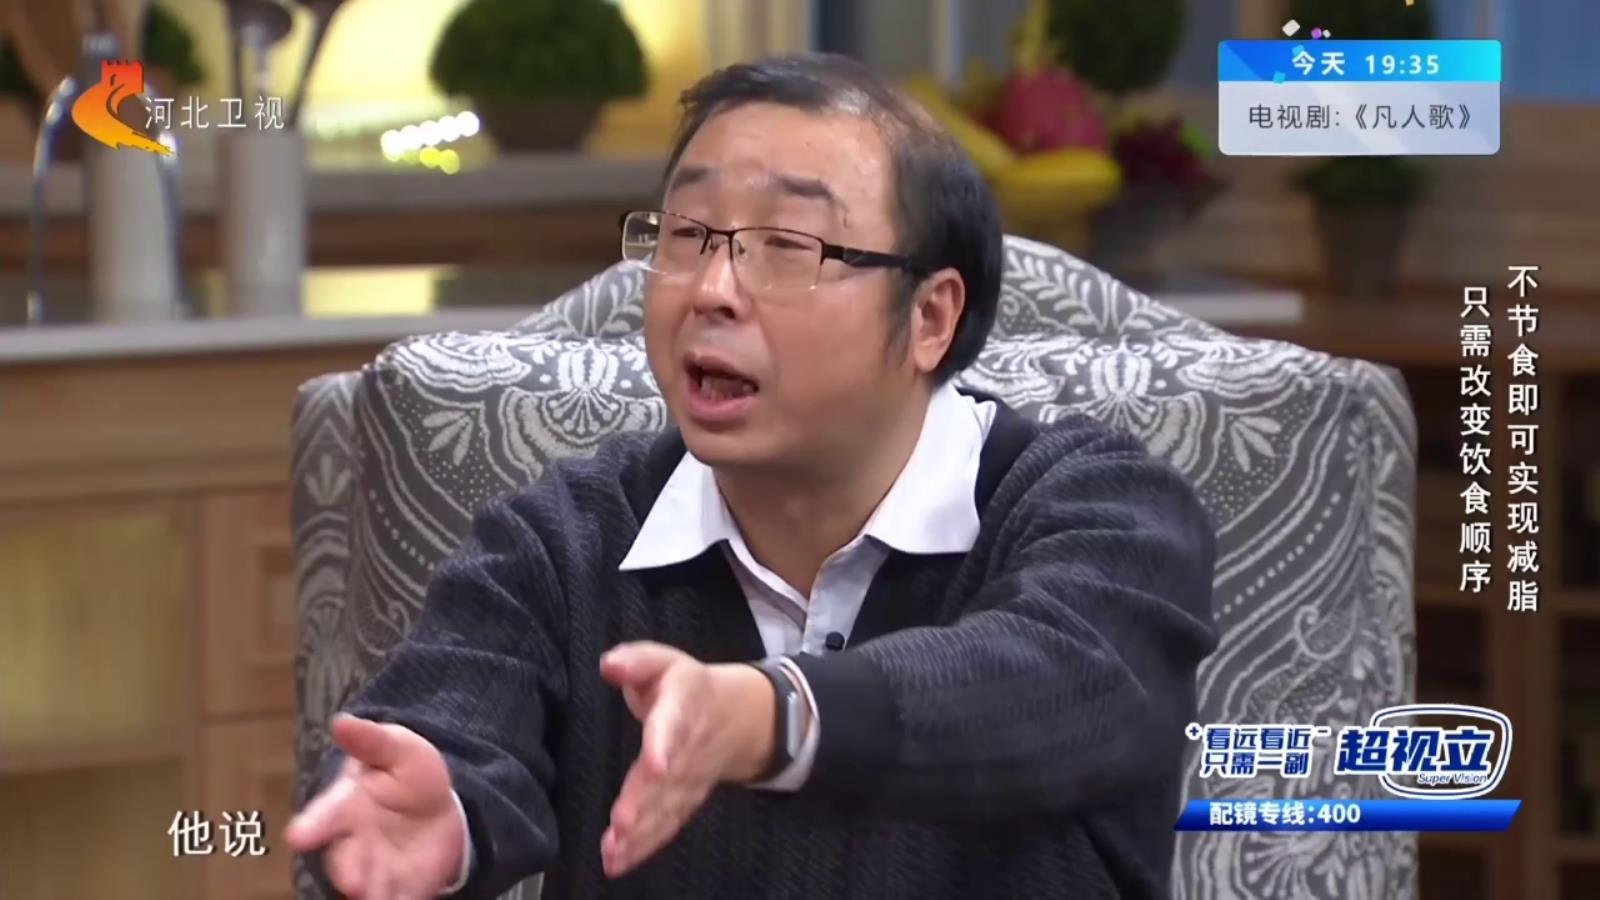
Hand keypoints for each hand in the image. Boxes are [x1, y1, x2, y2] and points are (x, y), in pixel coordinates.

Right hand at [284, 714, 465, 898]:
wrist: (440, 805)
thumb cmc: (406, 773)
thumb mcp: (397, 748)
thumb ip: (371, 740)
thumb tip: (341, 721)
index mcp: (346, 807)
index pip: (324, 817)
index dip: (312, 827)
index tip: (298, 836)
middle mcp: (354, 843)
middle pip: (343, 861)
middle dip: (347, 871)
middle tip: (353, 882)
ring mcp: (376, 869)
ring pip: (368, 888)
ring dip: (371, 895)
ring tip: (374, 896)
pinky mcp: (403, 889)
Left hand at [598, 642, 775, 877]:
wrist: (741, 716)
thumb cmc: (688, 687)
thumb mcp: (664, 662)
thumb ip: (636, 661)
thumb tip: (609, 665)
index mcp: (683, 706)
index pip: (673, 725)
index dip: (664, 744)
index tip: (656, 765)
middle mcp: (688, 748)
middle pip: (667, 777)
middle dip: (645, 801)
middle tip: (622, 823)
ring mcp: (689, 778)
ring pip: (667, 807)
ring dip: (642, 831)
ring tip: (613, 851)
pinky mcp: (685, 800)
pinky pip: (668, 824)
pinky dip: (644, 846)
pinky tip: (618, 862)